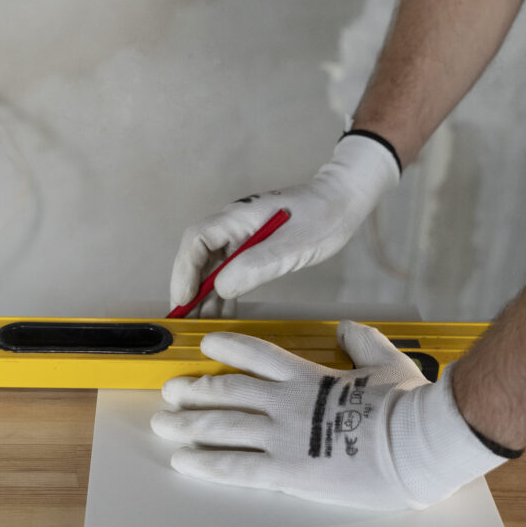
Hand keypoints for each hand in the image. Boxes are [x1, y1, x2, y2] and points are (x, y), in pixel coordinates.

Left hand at [151, 321, 508, 509]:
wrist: (417, 442)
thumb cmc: (408, 405)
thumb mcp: (387, 361)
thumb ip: (362, 342)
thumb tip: (348, 328)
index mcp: (308, 375)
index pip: (256, 353)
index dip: (227, 347)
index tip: (206, 345)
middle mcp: (286, 401)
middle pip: (227, 390)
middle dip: (194, 390)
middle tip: (171, 391)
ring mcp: (283, 435)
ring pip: (222, 425)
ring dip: (188, 424)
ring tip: (163, 423)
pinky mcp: (287, 470)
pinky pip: (235, 466)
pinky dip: (205, 463)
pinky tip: (183, 461)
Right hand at [169, 135, 398, 317]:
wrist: (342, 201)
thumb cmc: (321, 218)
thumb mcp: (292, 247)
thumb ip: (256, 265)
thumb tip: (220, 288)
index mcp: (237, 217)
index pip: (196, 241)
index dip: (184, 271)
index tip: (183, 300)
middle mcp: (232, 225)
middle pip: (198, 257)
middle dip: (189, 289)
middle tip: (185, 321)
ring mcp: (241, 236)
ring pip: (212, 267)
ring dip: (205, 295)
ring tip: (202, 325)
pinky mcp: (252, 247)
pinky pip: (229, 270)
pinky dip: (223, 292)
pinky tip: (224, 314)